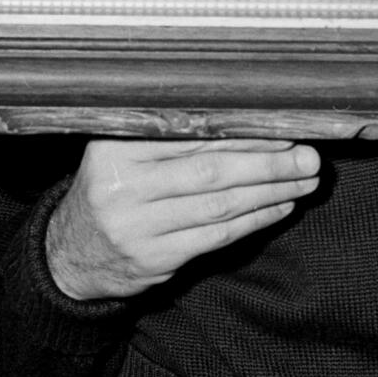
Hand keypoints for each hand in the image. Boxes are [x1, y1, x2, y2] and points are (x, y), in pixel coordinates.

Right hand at [45, 139, 319, 300]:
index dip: (241, 132)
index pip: (190, 135)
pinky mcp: (154, 259)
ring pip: (218, 206)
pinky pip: (216, 237)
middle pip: (210, 170)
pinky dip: (253, 221)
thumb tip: (245, 117)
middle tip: (307, 156)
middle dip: (267, 163)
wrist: (70, 252)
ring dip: (269, 192)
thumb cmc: (111, 188)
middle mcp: (123, 185)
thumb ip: (167, 134)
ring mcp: (138, 226)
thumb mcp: (120, 151)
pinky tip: (279, 207)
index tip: (281, 127)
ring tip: (303, 180)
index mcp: (115, 146)